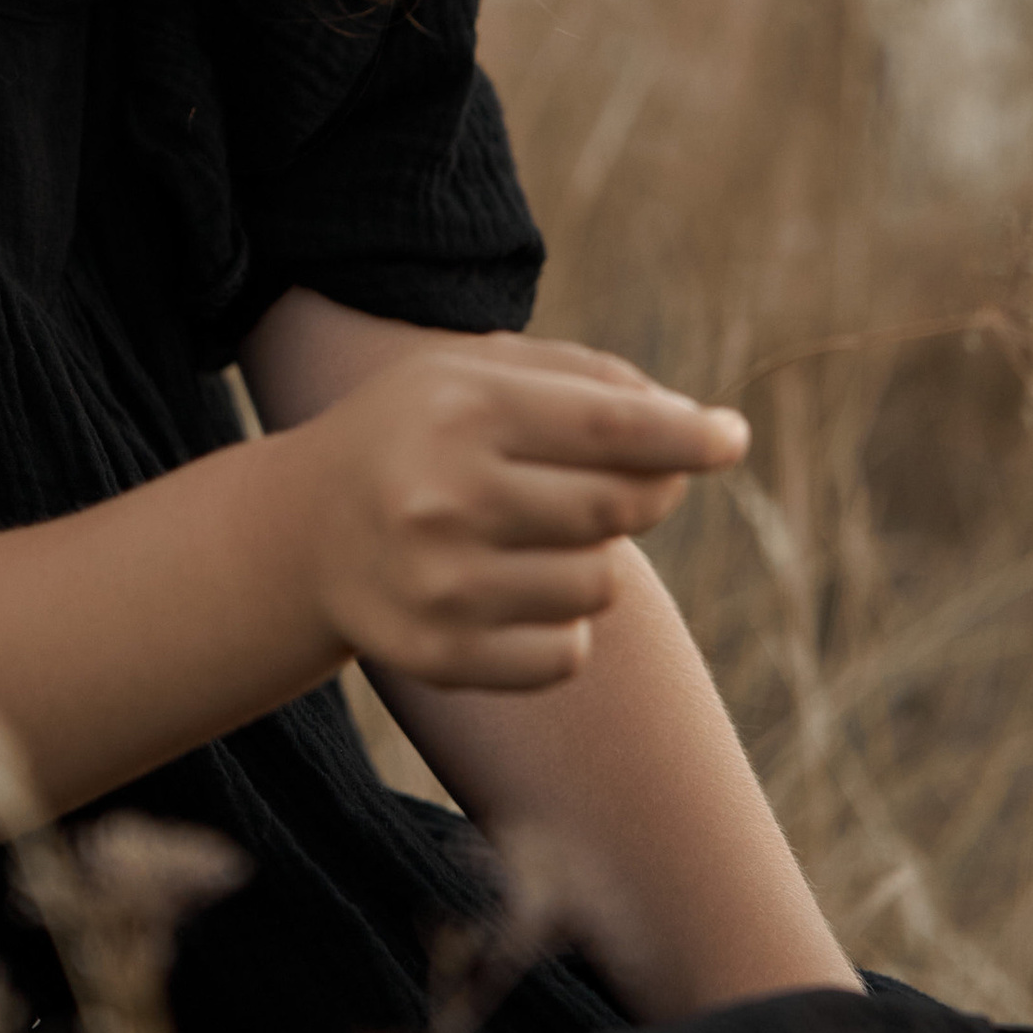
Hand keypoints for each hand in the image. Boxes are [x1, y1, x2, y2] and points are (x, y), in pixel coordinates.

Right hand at [295, 332, 748, 689]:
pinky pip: (569, 652)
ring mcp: (442, 588)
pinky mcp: (441, 659)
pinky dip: (564, 624)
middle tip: (634, 480)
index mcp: (462, 411)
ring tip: (540, 535)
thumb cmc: (415, 433)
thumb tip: (691, 421)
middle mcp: (446, 498)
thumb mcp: (474, 372)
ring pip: (600, 583)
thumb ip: (584, 378)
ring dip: (594, 557)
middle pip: (620, 506)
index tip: (731, 438)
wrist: (300, 531)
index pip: (613, 427)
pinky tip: (515, 591)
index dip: (688, 435)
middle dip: (649, 490)